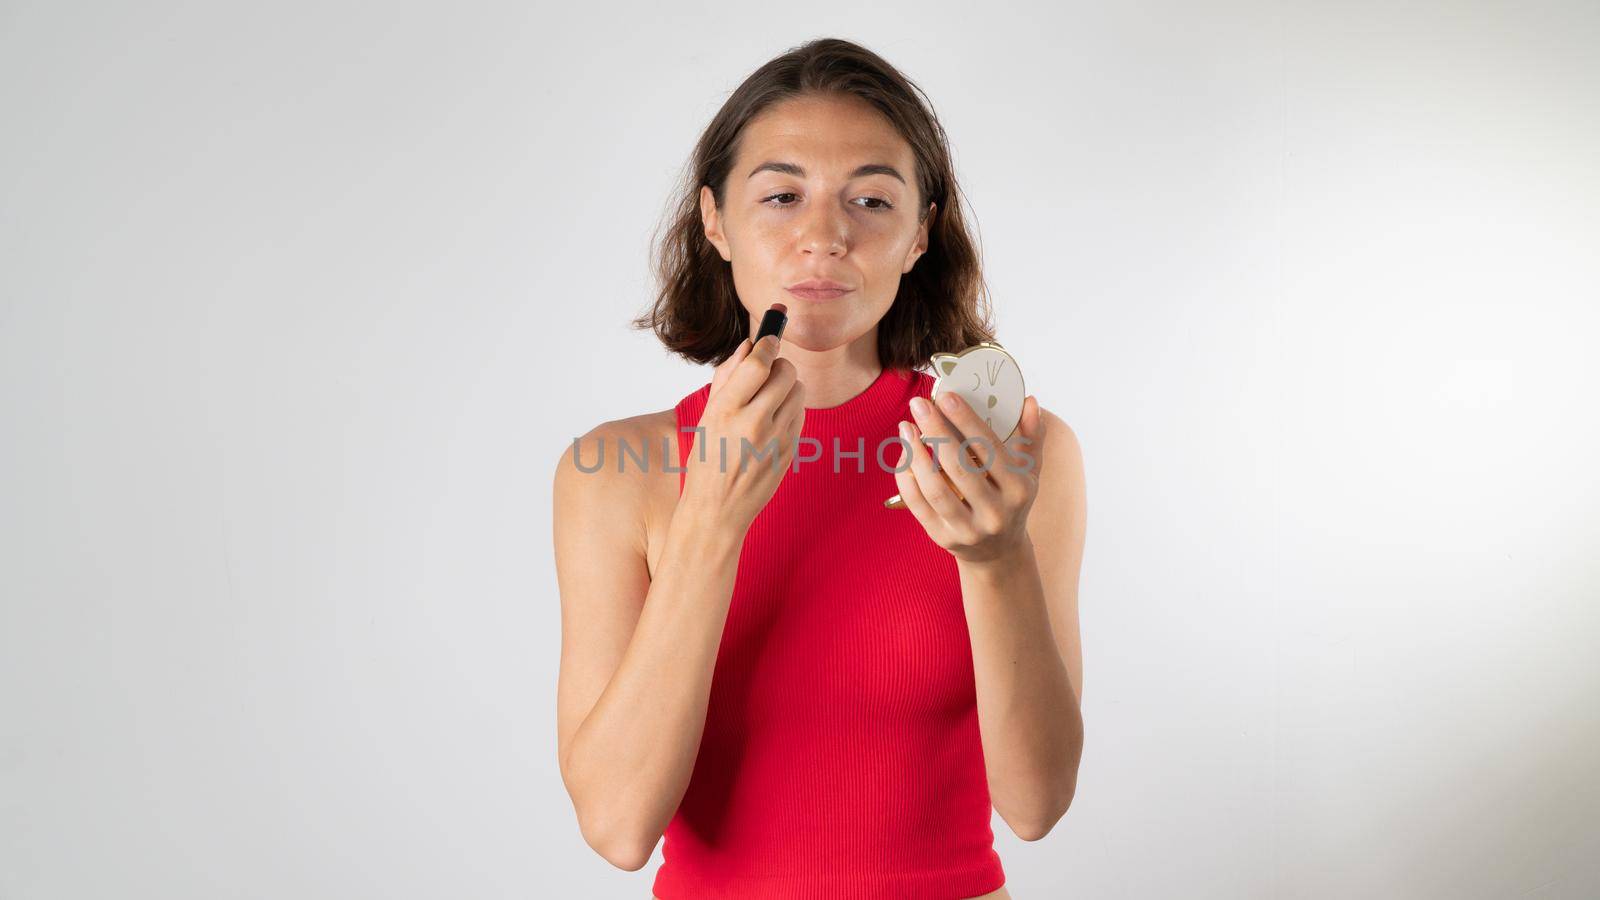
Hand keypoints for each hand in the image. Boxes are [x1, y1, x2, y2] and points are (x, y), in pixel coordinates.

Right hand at [680, 334, 804, 532]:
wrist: (717, 510)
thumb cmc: (707, 460)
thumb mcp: (707, 416)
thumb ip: (727, 378)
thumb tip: (749, 345)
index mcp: (725, 410)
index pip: (758, 363)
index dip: (768, 343)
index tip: (770, 336)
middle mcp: (753, 423)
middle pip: (786, 372)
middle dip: (779, 365)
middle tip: (767, 371)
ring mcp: (776, 439)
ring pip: (798, 390)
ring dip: (787, 386)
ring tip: (768, 398)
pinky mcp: (790, 451)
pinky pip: (800, 413)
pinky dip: (790, 408)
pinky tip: (772, 421)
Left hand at [894, 391, 1045, 563]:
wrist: (999, 552)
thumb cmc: (1011, 500)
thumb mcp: (1029, 471)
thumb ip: (1031, 435)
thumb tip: (1030, 401)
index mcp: (1019, 489)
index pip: (989, 449)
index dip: (965, 421)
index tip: (945, 396)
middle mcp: (995, 512)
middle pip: (959, 466)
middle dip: (935, 430)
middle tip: (919, 404)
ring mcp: (968, 529)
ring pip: (935, 488)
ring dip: (915, 454)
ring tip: (905, 427)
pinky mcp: (943, 538)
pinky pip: (918, 505)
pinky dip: (906, 478)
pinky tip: (902, 455)